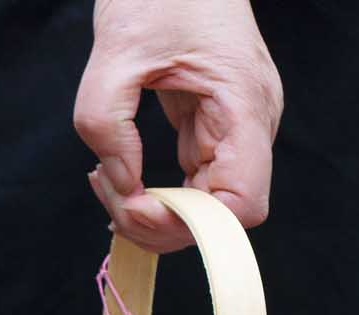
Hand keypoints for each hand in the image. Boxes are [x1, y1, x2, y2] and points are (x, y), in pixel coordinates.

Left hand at [75, 0, 283, 251]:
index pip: (242, 203)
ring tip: (107, 185)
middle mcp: (251, 123)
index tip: (140, 204)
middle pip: (221, 215)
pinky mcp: (214, 124)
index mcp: (244, 103)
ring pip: (205, 206)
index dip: (192, 223)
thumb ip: (106, 122)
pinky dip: (157, 192)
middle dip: (163, 221)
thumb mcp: (117, 46)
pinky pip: (192, 181)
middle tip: (110, 197)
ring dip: (156, 211)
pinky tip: (121, 180)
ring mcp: (236, 126)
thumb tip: (120, 184)